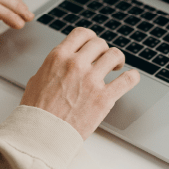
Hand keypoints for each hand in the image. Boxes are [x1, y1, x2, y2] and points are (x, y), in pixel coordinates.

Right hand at [20, 27, 139, 139]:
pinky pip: (127, 80)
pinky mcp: (103, 98)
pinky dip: (132, 77)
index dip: (90, 38)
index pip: (81, 34)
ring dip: (117, 60)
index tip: (94, 45)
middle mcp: (76, 64)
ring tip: (116, 67)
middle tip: (104, 59)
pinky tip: (131, 77)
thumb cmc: (36, 111)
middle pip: (100, 43)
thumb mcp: (37, 79)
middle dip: (103, 50)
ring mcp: (91, 80)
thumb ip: (53, 67)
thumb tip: (62, 63)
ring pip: (115, 55)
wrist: (41, 135)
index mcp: (58, 57)